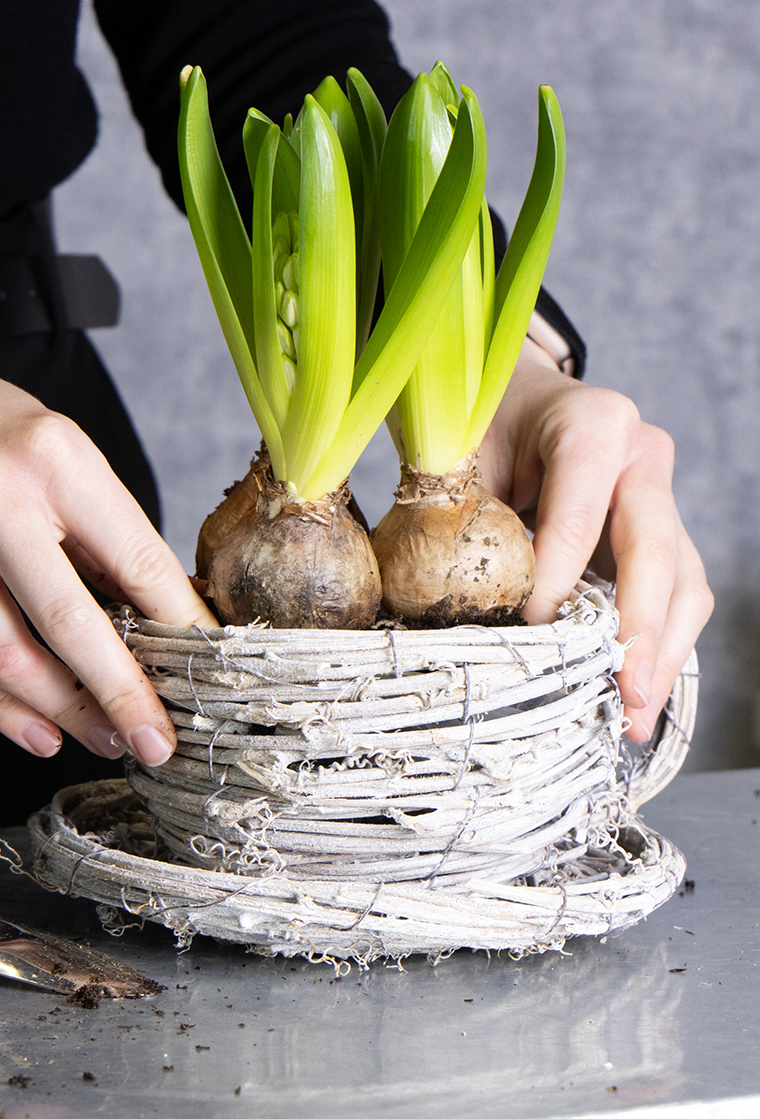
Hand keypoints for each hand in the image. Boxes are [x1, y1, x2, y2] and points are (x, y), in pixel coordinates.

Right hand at [0, 315, 215, 764]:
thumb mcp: (48, 442)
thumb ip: (93, 523)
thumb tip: (150, 609)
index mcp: (49, 455)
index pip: (134, 557)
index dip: (179, 625)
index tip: (204, 666)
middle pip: (70, 624)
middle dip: (125, 696)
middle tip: (158, 742)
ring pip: (7, 659)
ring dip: (66, 714)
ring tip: (104, 738)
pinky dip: (0, 709)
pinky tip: (39, 730)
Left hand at [478, 319, 712, 743]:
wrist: (513, 400)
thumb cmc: (481, 423)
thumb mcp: (457, 447)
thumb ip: (455, 506)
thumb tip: (436, 599)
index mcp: (592, 425)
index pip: (580, 515)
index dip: (558, 577)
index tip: (534, 627)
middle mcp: (641, 458)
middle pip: (656, 553)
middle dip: (640, 632)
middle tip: (621, 695)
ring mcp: (659, 497)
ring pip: (683, 582)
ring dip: (662, 655)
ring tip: (633, 717)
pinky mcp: (658, 535)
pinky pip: (674, 594)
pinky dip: (659, 648)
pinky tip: (636, 695)